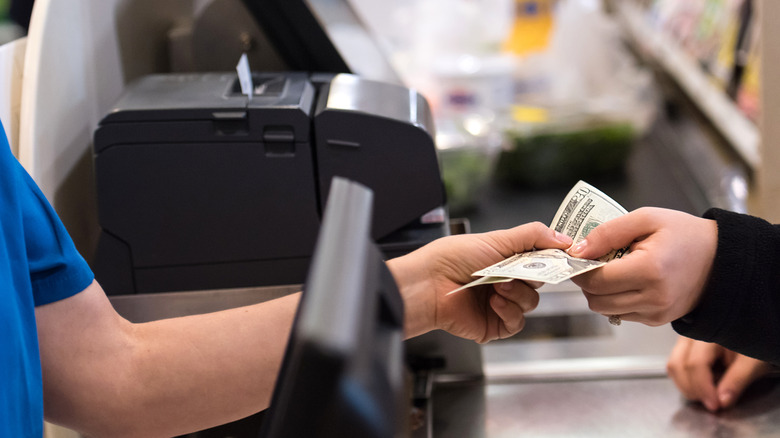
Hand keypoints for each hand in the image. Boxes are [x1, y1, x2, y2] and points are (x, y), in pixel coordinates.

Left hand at [388, 222, 572, 342]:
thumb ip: (533, 236)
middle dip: (532, 275)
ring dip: (518, 293)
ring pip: (530, 302)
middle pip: (539, 282)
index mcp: (504, 259)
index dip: (551, 259)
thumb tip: (563, 238)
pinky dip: (509, 311)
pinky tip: (494, 302)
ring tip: (498, 285)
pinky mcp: (493, 325)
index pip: (538, 259)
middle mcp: (503, 281)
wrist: (429, 284)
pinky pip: (516, 322)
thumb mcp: (496, 238)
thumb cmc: (452, 258)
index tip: (565, 256)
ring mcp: (499, 304)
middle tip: (519, 269)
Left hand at [567, 207, 717, 325]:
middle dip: (587, 282)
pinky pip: (621, 314)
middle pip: (596, 300)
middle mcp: (653, 298)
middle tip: (594, 262)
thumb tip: (578, 250)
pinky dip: (616, 299)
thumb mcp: (646, 219)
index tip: (578, 256)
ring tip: (613, 270)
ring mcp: (656, 313)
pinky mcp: (657, 321)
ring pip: (605, 310)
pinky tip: (628, 281)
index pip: (595, 280)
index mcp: (650, 270)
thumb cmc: (685, 234)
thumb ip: (608, 233)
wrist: (722, 259)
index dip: (579, 269)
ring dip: (600, 292)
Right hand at [667, 336, 771, 411]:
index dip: (703, 387)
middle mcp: (691, 334)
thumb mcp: (752, 363)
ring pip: (673, 366)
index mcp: (710, 334)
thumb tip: (722, 401)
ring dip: (686, 386)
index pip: (696, 363)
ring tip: (707, 395)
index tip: (715, 405)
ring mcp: (684, 340)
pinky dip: (685, 381)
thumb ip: (737, 380)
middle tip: (711, 403)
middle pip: (678, 365)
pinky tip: (702, 385)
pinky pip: (674, 366)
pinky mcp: (682, 347)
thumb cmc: (752, 347)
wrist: (749, 337)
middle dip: (692, 389)